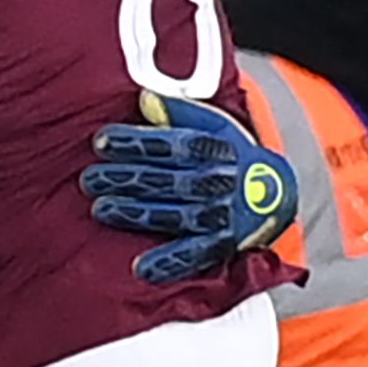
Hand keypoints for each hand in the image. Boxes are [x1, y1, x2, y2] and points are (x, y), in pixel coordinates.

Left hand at [80, 91, 298, 285]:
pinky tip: (141, 268)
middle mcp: (219, 182)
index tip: (102, 141)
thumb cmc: (231, 157)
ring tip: (102, 210)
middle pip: (169, 180)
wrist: (276, 194)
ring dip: (138, 214)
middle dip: (127, 179)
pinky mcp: (222, 245)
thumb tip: (144, 99)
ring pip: (176, 216)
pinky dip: (169, 263)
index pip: (172, 143)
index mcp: (216, 149)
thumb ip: (178, 112)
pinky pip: (194, 255)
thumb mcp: (214, 126)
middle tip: (91, 179)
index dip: (136, 142)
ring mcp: (221, 216)